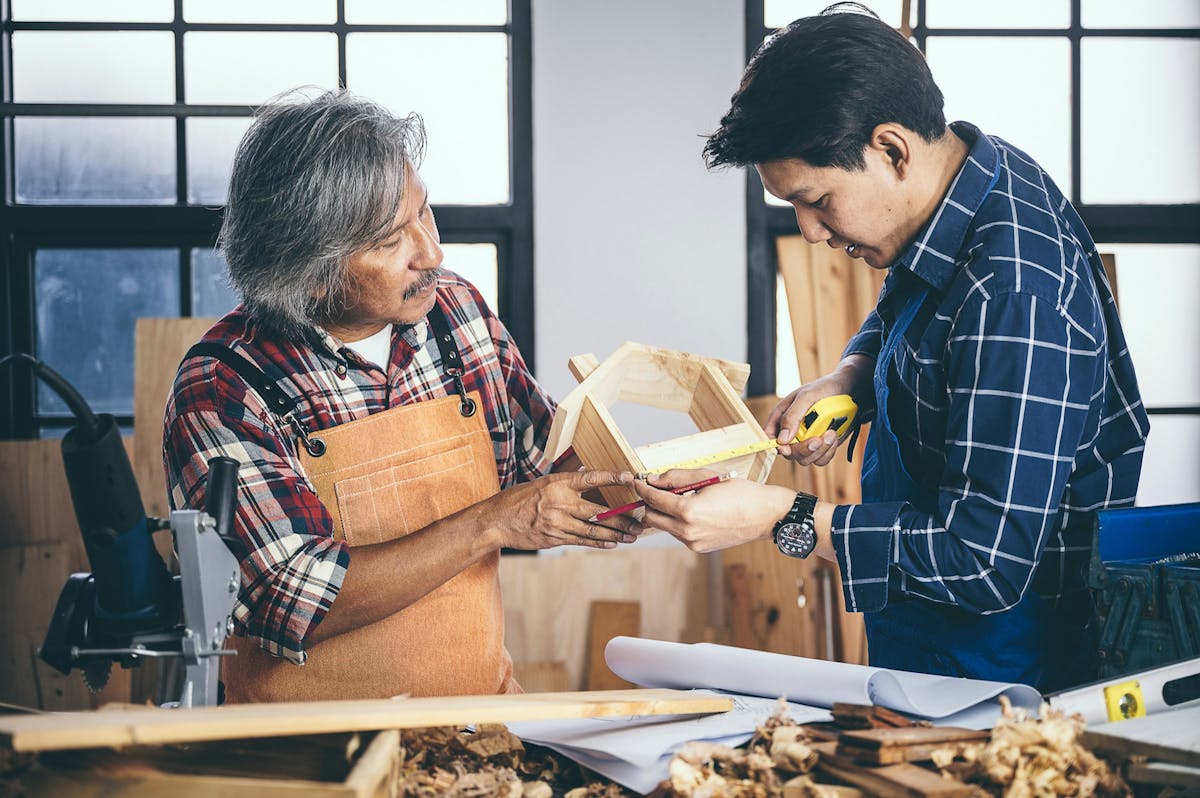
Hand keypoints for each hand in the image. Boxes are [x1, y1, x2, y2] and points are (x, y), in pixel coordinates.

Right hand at [487, 470, 644, 550]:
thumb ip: (566, 482)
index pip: (590, 478)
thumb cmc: (520, 499)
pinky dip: (599, 542)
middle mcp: (560, 502)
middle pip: (598, 511)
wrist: (497, 521)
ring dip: (616, 533)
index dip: (612, 477)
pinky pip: (582, 540)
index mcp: (557, 483)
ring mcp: (557, 523)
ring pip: (593, 529)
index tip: (630, 476)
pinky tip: (612, 543)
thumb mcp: (542, 483)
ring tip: (632, 535)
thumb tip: (588, 477)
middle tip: (640, 520)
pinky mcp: (555, 538)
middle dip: (622, 517)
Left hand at [632, 469, 795, 552]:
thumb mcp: (707, 476)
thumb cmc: (740, 492)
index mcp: (688, 511)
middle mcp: (687, 531)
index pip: (653, 499)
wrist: (765, 515)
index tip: (637, 480)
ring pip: (664, 526)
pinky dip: (678, 521)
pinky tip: (694, 510)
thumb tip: (653, 479)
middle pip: (651, 517)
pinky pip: (678, 533)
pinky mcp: (699, 548)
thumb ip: (676, 477)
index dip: (642, 487)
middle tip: (657, 488)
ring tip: (682, 498)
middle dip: (650, 502)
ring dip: (665, 512)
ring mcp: (692, 543)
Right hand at [767, 354, 871, 464]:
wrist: (850, 389)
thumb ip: (792, 416)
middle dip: (804, 449)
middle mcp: (792, 431)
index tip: (787, 448)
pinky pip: (820, 459)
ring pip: (805, 459)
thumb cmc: (825, 388)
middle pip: (789, 453)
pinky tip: (834, 437)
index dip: (776, 446)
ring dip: (819, 450)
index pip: (770, 437)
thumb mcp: (807, 396)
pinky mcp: (822, 446)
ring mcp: (807, 440)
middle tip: (818, 439)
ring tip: (831, 433)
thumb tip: (782, 439)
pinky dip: (828, 452)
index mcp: (782, 417)